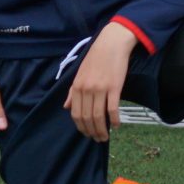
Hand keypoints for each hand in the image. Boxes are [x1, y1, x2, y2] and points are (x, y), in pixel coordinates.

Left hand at [67, 23, 138, 142]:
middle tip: (98, 139)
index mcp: (76, 88)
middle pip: (87, 117)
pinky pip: (113, 108)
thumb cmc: (96, 58)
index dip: (81, 127)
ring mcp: (100, 89)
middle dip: (92, 131)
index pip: (76, 113)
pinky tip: (117, 125)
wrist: (111, 44)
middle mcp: (86, 90)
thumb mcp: (79, 74)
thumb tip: (66, 107)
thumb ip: (72, 92)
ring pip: (99, 115)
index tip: (87, 134)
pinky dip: (114, 119)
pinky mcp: (114, 87)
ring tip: (106, 136)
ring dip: (102, 129)